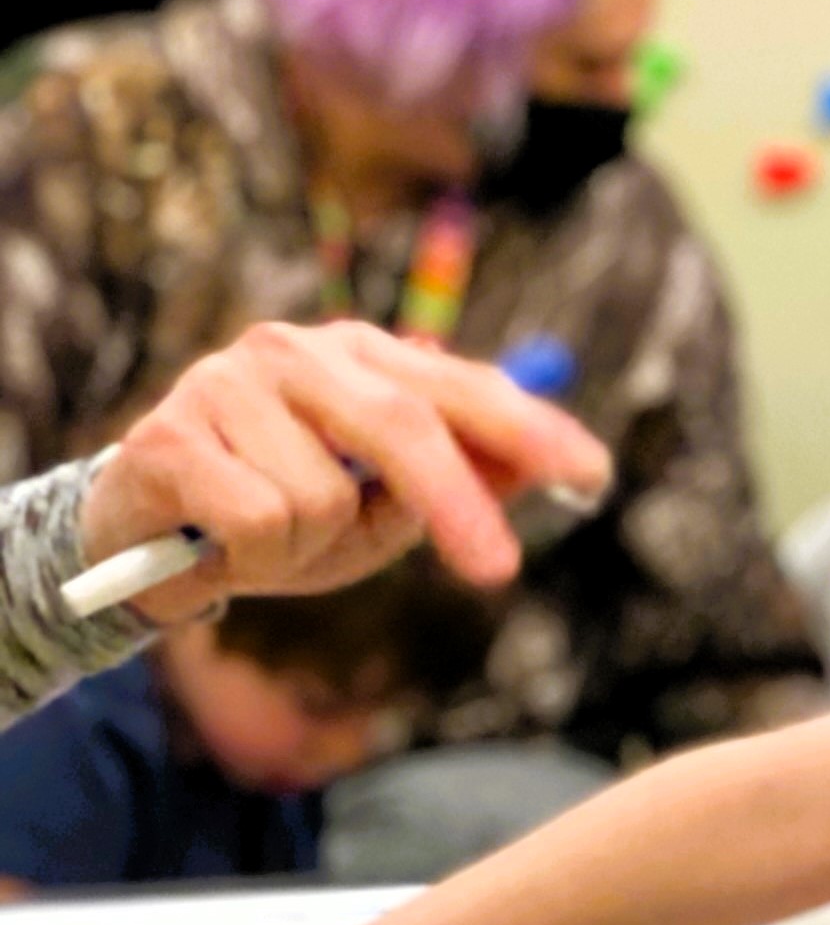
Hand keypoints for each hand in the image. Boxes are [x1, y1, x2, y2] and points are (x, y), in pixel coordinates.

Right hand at [77, 320, 608, 622]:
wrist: (141, 540)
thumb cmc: (278, 519)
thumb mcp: (382, 509)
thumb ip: (457, 482)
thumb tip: (541, 470)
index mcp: (358, 357)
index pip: (460, 387)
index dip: (529, 431)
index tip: (592, 479)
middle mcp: (294, 351)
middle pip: (404, 425)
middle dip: (457, 505)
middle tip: (499, 573)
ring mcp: (226, 383)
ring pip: (326, 495)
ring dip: (313, 548)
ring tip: (273, 540)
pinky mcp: (170, 433)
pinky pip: (263, 521)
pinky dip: (257, 558)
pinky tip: (221, 543)